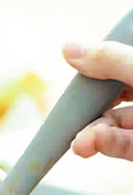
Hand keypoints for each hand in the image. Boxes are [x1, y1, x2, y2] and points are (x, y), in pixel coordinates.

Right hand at [63, 40, 132, 160]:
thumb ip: (111, 59)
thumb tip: (67, 48)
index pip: (119, 62)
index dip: (94, 70)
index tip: (75, 81)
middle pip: (113, 97)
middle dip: (89, 110)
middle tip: (68, 121)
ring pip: (118, 125)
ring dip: (94, 134)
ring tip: (80, 145)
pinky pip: (128, 147)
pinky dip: (112, 145)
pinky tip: (96, 143)